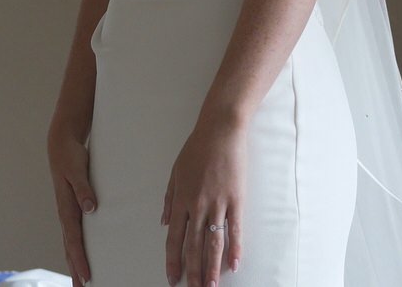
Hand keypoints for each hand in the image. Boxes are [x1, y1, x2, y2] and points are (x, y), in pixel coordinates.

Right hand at [46, 128, 97, 285]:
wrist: (61, 145)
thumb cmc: (71, 157)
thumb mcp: (78, 170)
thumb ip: (84, 189)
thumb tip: (90, 209)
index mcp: (67, 208)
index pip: (74, 241)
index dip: (80, 260)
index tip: (87, 276)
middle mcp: (66, 214)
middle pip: (70, 248)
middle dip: (76, 269)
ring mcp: (67, 212)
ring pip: (70, 244)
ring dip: (75, 262)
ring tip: (81, 281)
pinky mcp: (71, 208)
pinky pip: (73, 234)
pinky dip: (76, 248)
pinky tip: (80, 257)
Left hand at [161, 115, 248, 285]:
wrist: (220, 130)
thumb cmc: (197, 148)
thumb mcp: (174, 173)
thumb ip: (169, 200)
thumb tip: (165, 223)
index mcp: (181, 201)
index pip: (174, 239)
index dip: (173, 261)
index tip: (172, 278)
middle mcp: (197, 206)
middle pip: (193, 246)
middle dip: (193, 271)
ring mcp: (218, 203)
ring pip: (213, 242)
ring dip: (212, 267)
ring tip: (211, 285)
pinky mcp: (236, 198)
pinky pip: (235, 228)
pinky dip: (235, 247)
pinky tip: (235, 263)